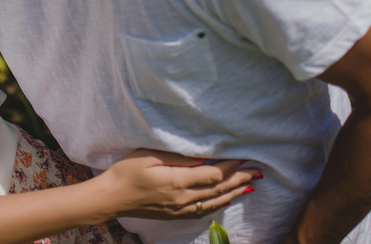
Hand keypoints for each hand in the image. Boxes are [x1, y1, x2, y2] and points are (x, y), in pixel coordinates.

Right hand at [97, 150, 261, 219]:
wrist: (111, 198)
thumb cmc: (126, 171)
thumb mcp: (149, 155)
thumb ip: (178, 156)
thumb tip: (203, 156)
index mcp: (178, 181)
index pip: (214, 174)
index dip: (231, 165)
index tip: (244, 155)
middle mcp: (183, 199)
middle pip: (219, 189)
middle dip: (241, 178)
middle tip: (259, 170)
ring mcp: (180, 210)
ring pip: (215, 202)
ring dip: (235, 192)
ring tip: (251, 184)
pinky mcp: (176, 215)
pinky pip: (204, 211)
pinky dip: (220, 204)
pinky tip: (227, 199)